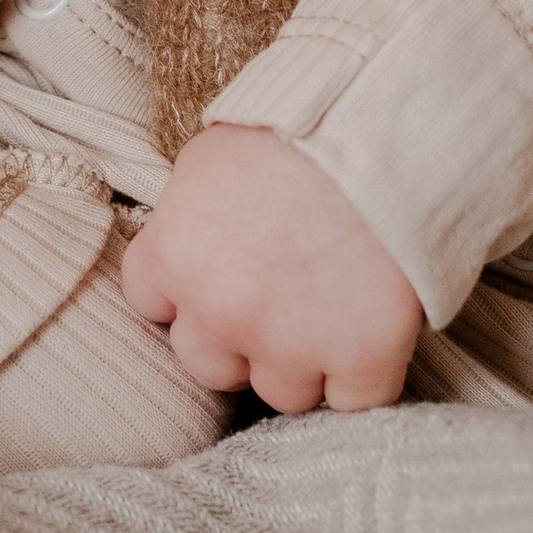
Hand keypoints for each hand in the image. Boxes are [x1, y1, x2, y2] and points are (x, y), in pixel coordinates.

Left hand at [121, 124, 421, 413]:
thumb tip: (190, 240)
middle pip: (209, 363)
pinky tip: (371, 334)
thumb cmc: (295, 130)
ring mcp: (291, 344)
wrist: (383, 131)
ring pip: (280, 392)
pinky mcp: (361, 359)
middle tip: (278, 295)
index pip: (149, 303)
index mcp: (174, 258)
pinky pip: (352, 402)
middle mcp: (221, 313)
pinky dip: (363, 377)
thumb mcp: (212, 158)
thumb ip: (188, 215)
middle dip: (238, 337)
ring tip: (330, 309)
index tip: (215, 274)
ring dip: (301, 362)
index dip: (184, 291)